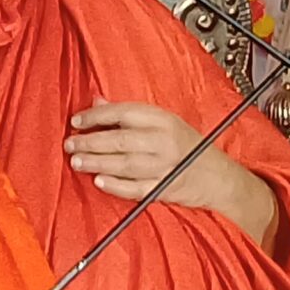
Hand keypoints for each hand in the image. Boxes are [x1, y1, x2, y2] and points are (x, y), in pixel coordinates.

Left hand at [66, 98, 253, 215]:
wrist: (219, 177)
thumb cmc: (191, 147)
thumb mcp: (166, 122)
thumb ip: (131, 114)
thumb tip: (98, 102)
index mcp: (164, 120)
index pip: (123, 113)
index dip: (96, 116)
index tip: (77, 121)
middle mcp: (164, 141)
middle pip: (119, 139)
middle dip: (90, 142)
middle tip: (71, 144)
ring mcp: (164, 166)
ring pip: (123, 163)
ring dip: (96, 163)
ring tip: (77, 162)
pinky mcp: (163, 188)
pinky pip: (134, 187)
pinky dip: (115, 185)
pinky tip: (99, 181)